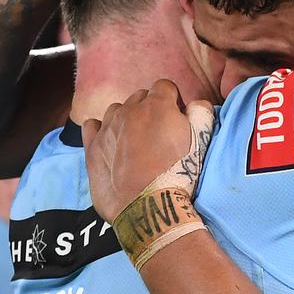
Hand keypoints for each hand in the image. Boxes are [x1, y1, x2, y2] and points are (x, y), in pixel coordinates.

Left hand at [83, 79, 213, 219]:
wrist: (149, 207)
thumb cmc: (178, 174)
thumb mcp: (201, 141)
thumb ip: (201, 114)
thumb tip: (196, 104)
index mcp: (157, 104)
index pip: (165, 87)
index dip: (173, 102)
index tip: (177, 121)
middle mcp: (129, 110)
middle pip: (141, 97)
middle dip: (150, 110)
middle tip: (159, 136)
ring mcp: (108, 127)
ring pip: (117, 110)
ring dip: (127, 120)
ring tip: (136, 144)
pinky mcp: (92, 147)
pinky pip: (92, 125)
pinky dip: (101, 130)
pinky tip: (111, 144)